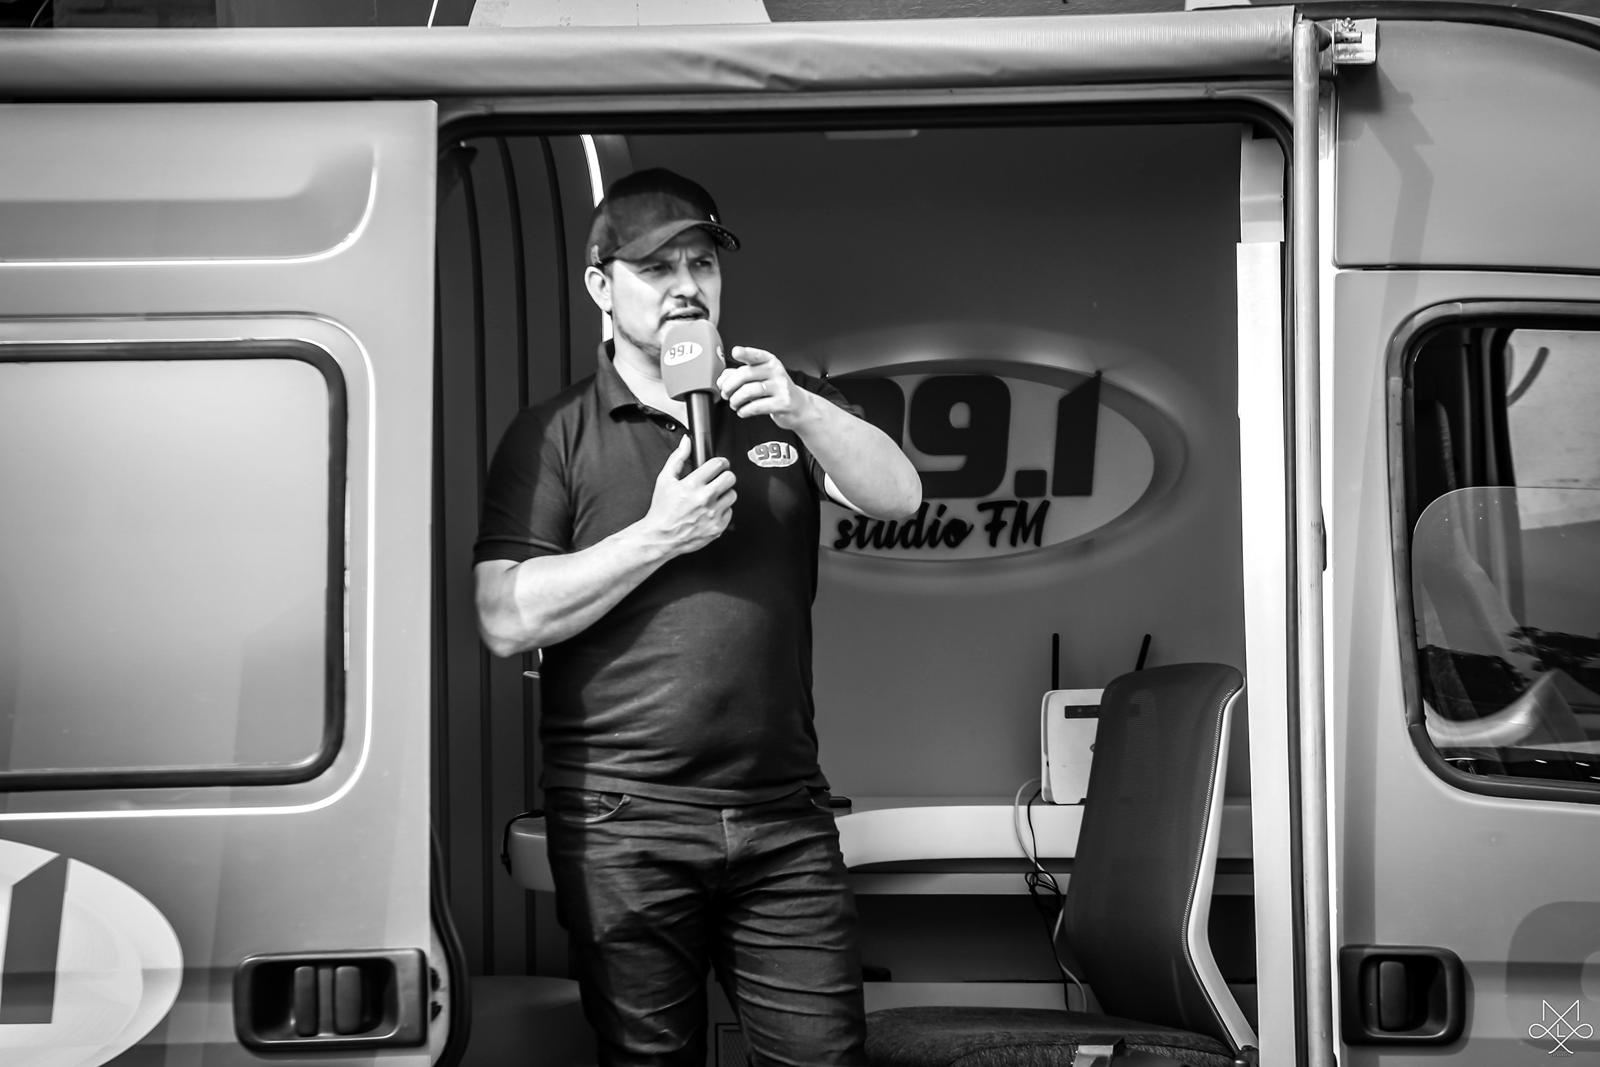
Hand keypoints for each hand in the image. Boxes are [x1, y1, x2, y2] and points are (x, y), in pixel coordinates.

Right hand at [643, 436, 735, 555]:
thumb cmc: (662, 510)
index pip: (718, 464)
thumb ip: (678, 458)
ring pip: (732, 495)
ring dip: (724, 494)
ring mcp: (713, 514)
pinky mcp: (717, 527)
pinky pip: (730, 512)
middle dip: (725, 476)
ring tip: (713, 497)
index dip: (720, 462)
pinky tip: (710, 511)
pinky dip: (722, 510)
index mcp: (692, 484)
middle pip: (730, 478)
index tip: (720, 465)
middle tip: (718, 480)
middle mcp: (705, 499)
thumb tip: (686, 442)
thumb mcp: (665, 480)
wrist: (660, 537)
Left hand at [718, 346, 814, 430]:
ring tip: (734, 404)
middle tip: (725, 393)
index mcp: (769, 361)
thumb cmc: (775, 390)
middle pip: (746, 374)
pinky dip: (744, 410)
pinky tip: (742, 411)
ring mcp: (781, 387)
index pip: (755, 355)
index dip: (745, 353)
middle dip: (730, 385)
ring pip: (750, 391)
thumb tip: (722, 379)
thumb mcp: (760, 378)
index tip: (735, 352)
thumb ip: (739, 375)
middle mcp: (776, 372)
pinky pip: (757, 406)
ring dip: (736, 399)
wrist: (798, 406)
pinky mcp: (783, 403)